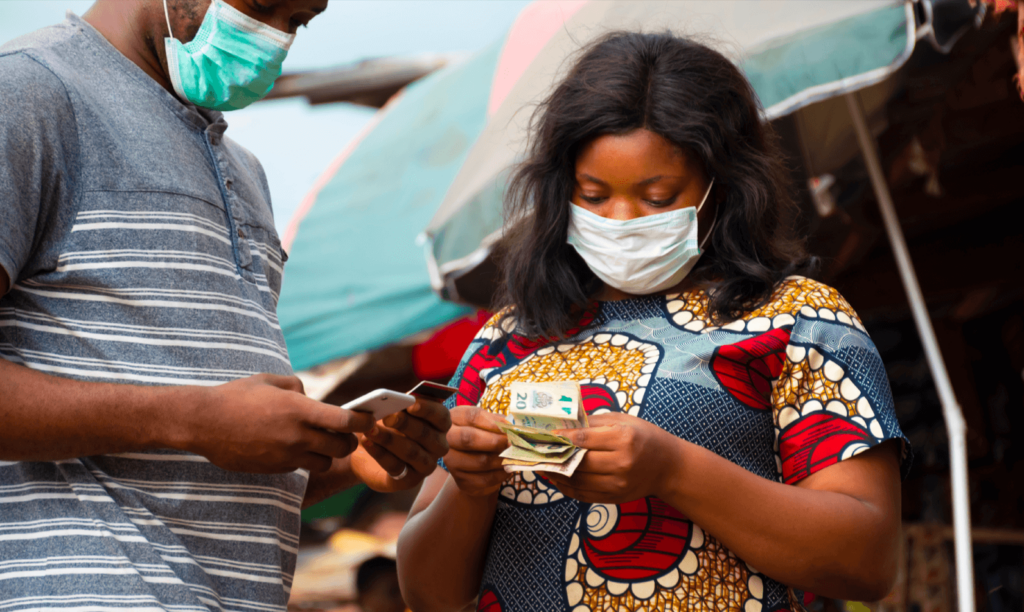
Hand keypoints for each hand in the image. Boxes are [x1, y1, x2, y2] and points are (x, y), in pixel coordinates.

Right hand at [185, 374, 375, 473]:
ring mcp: (285, 455)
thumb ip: (297, 388)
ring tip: (318, 443)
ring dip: (326, 455)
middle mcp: (296, 435)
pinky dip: (303, 460)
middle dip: (347, 441)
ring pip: (324, 464)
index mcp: (299, 409)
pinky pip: (300, 468)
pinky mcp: (274, 468)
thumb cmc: (237, 396)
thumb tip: (312, 397)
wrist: (203, 422)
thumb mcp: (270, 381)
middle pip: (341, 448)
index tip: (368, 419)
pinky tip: (291, 448)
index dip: (362, 422)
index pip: (345, 421)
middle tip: (343, 434)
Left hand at [352, 399, 452, 491]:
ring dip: (389, 439)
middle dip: (406, 423)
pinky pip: (395, 466)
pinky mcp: (409, 480)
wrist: (370, 453)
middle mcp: (438, 446)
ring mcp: (426, 465)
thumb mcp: (396, 411)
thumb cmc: (389, 426)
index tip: (411, 403)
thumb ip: (403, 404)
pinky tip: (367, 442)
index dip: (428, 409)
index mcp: (440, 425)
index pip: (441, 416)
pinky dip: (379, 453)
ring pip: (411, 451)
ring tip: (371, 429)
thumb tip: (402, 396)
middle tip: (388, 416)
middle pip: (426, 434)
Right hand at [443, 406, 509, 496]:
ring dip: (503, 459)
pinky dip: (502, 474)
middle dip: (495, 441)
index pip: (472, 416)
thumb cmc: (483, 437)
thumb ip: (498, 423)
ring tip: (515, 456)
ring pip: (481, 461)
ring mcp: (452, 462)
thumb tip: (512, 428)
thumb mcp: (488, 424)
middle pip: (469, 438)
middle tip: (512, 443)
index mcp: (455, 418)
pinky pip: (486, 479)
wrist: (472, 466)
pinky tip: (508, 468)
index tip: (509, 428)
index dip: (493, 423)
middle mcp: (447, 439)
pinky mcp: (461, 481)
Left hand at [546, 412, 676, 503]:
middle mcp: (621, 463)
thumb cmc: (644, 437)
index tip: (546, 435)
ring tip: (541, 465)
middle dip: (555, 456)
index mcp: (623, 438)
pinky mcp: (615, 497)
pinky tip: (555, 479)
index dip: (562, 438)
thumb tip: (564, 425)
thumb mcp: (623, 420)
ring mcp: (618, 484)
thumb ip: (594, 422)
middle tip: (536, 450)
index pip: (584, 439)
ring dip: (556, 474)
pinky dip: (566, 488)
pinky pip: (583, 495)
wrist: (669, 467)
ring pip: (578, 481)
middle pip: (579, 462)